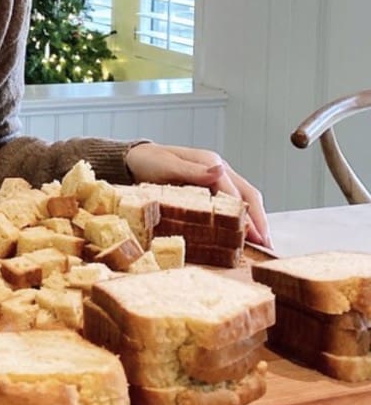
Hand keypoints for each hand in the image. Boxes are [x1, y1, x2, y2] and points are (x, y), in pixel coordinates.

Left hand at [125, 142, 270, 246]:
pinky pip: (233, 203)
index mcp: (210, 161)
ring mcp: (216, 178)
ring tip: (262, 244)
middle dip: (260, 219)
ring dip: (256, 220)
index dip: (246, 213)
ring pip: (245, 199)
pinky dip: (242, 218)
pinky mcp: (211, 188)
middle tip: (267, 245)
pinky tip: (245, 234)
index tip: (255, 235)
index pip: (235, 191)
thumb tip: (220, 171)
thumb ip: (192, 171)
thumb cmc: (149, 161)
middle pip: (248, 195)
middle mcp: (218, 169)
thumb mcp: (166, 165)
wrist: (136, 159)